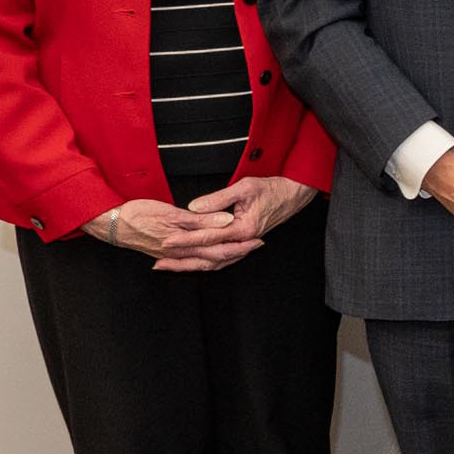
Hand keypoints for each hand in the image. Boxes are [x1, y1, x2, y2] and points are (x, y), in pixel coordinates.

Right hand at [87, 197, 259, 271]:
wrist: (109, 224)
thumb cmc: (137, 215)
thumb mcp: (170, 213)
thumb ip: (200, 220)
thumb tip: (225, 221)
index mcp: (183, 243)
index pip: (219, 247)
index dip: (240, 243)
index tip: (257, 239)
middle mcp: (180, 253)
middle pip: (216, 258)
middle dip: (238, 252)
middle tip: (257, 245)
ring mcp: (172, 255)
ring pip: (204, 261)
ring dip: (223, 258)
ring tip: (241, 252)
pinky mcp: (165, 253)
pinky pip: (191, 261)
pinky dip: (203, 261)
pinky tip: (208, 258)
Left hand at [180, 176, 317, 256]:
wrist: (293, 195)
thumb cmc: (272, 189)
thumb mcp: (244, 187)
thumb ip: (218, 198)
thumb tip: (194, 207)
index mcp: (243, 229)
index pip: (208, 238)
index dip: (185, 239)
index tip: (167, 241)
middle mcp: (243, 242)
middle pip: (208, 257)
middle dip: (182, 260)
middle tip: (160, 261)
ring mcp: (244, 245)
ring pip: (214, 263)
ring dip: (191, 266)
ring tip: (170, 266)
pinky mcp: (244, 244)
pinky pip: (222, 260)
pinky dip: (205, 263)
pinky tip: (193, 263)